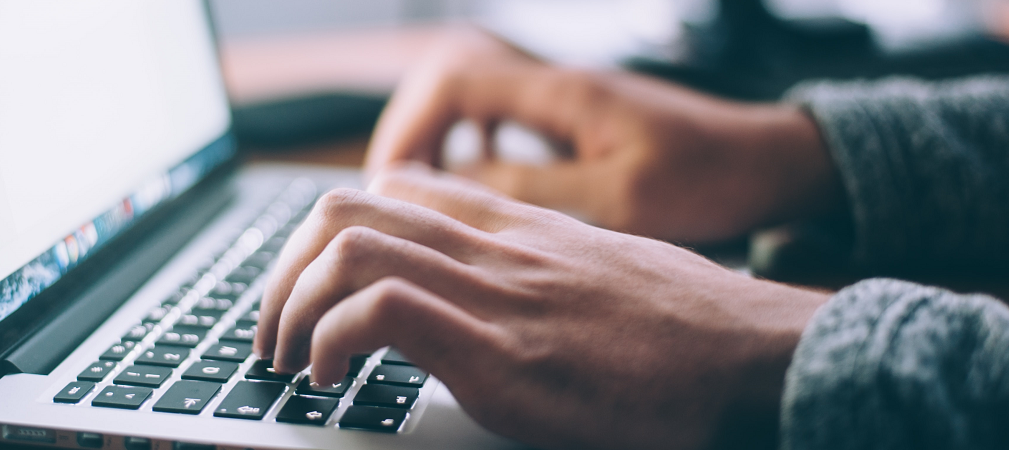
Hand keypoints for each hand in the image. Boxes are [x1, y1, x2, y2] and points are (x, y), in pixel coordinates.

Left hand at [256, 164, 828, 449]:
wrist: (756, 357)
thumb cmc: (689, 327)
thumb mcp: (603, 273)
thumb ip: (539, 270)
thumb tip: (498, 299)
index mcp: (517, 228)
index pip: (395, 189)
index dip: (331, 232)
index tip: (315, 284)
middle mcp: (495, 247)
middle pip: (347, 208)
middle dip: (285, 270)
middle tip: (275, 329)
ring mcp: (496, 294)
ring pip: (348, 247)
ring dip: (290, 306)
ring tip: (287, 359)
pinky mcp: (501, 353)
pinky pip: (382, 312)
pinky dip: (331, 341)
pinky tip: (331, 378)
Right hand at [366, 29, 842, 243]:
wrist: (770, 163)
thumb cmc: (709, 179)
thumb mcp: (620, 198)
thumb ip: (535, 189)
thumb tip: (458, 189)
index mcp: (563, 94)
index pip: (454, 80)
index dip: (409, 127)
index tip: (392, 181)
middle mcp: (557, 86)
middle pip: (451, 83)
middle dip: (412, 134)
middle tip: (394, 193)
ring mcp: (567, 100)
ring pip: (473, 101)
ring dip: (439, 140)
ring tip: (422, 194)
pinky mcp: (578, 121)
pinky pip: (503, 121)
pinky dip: (474, 148)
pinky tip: (476, 187)